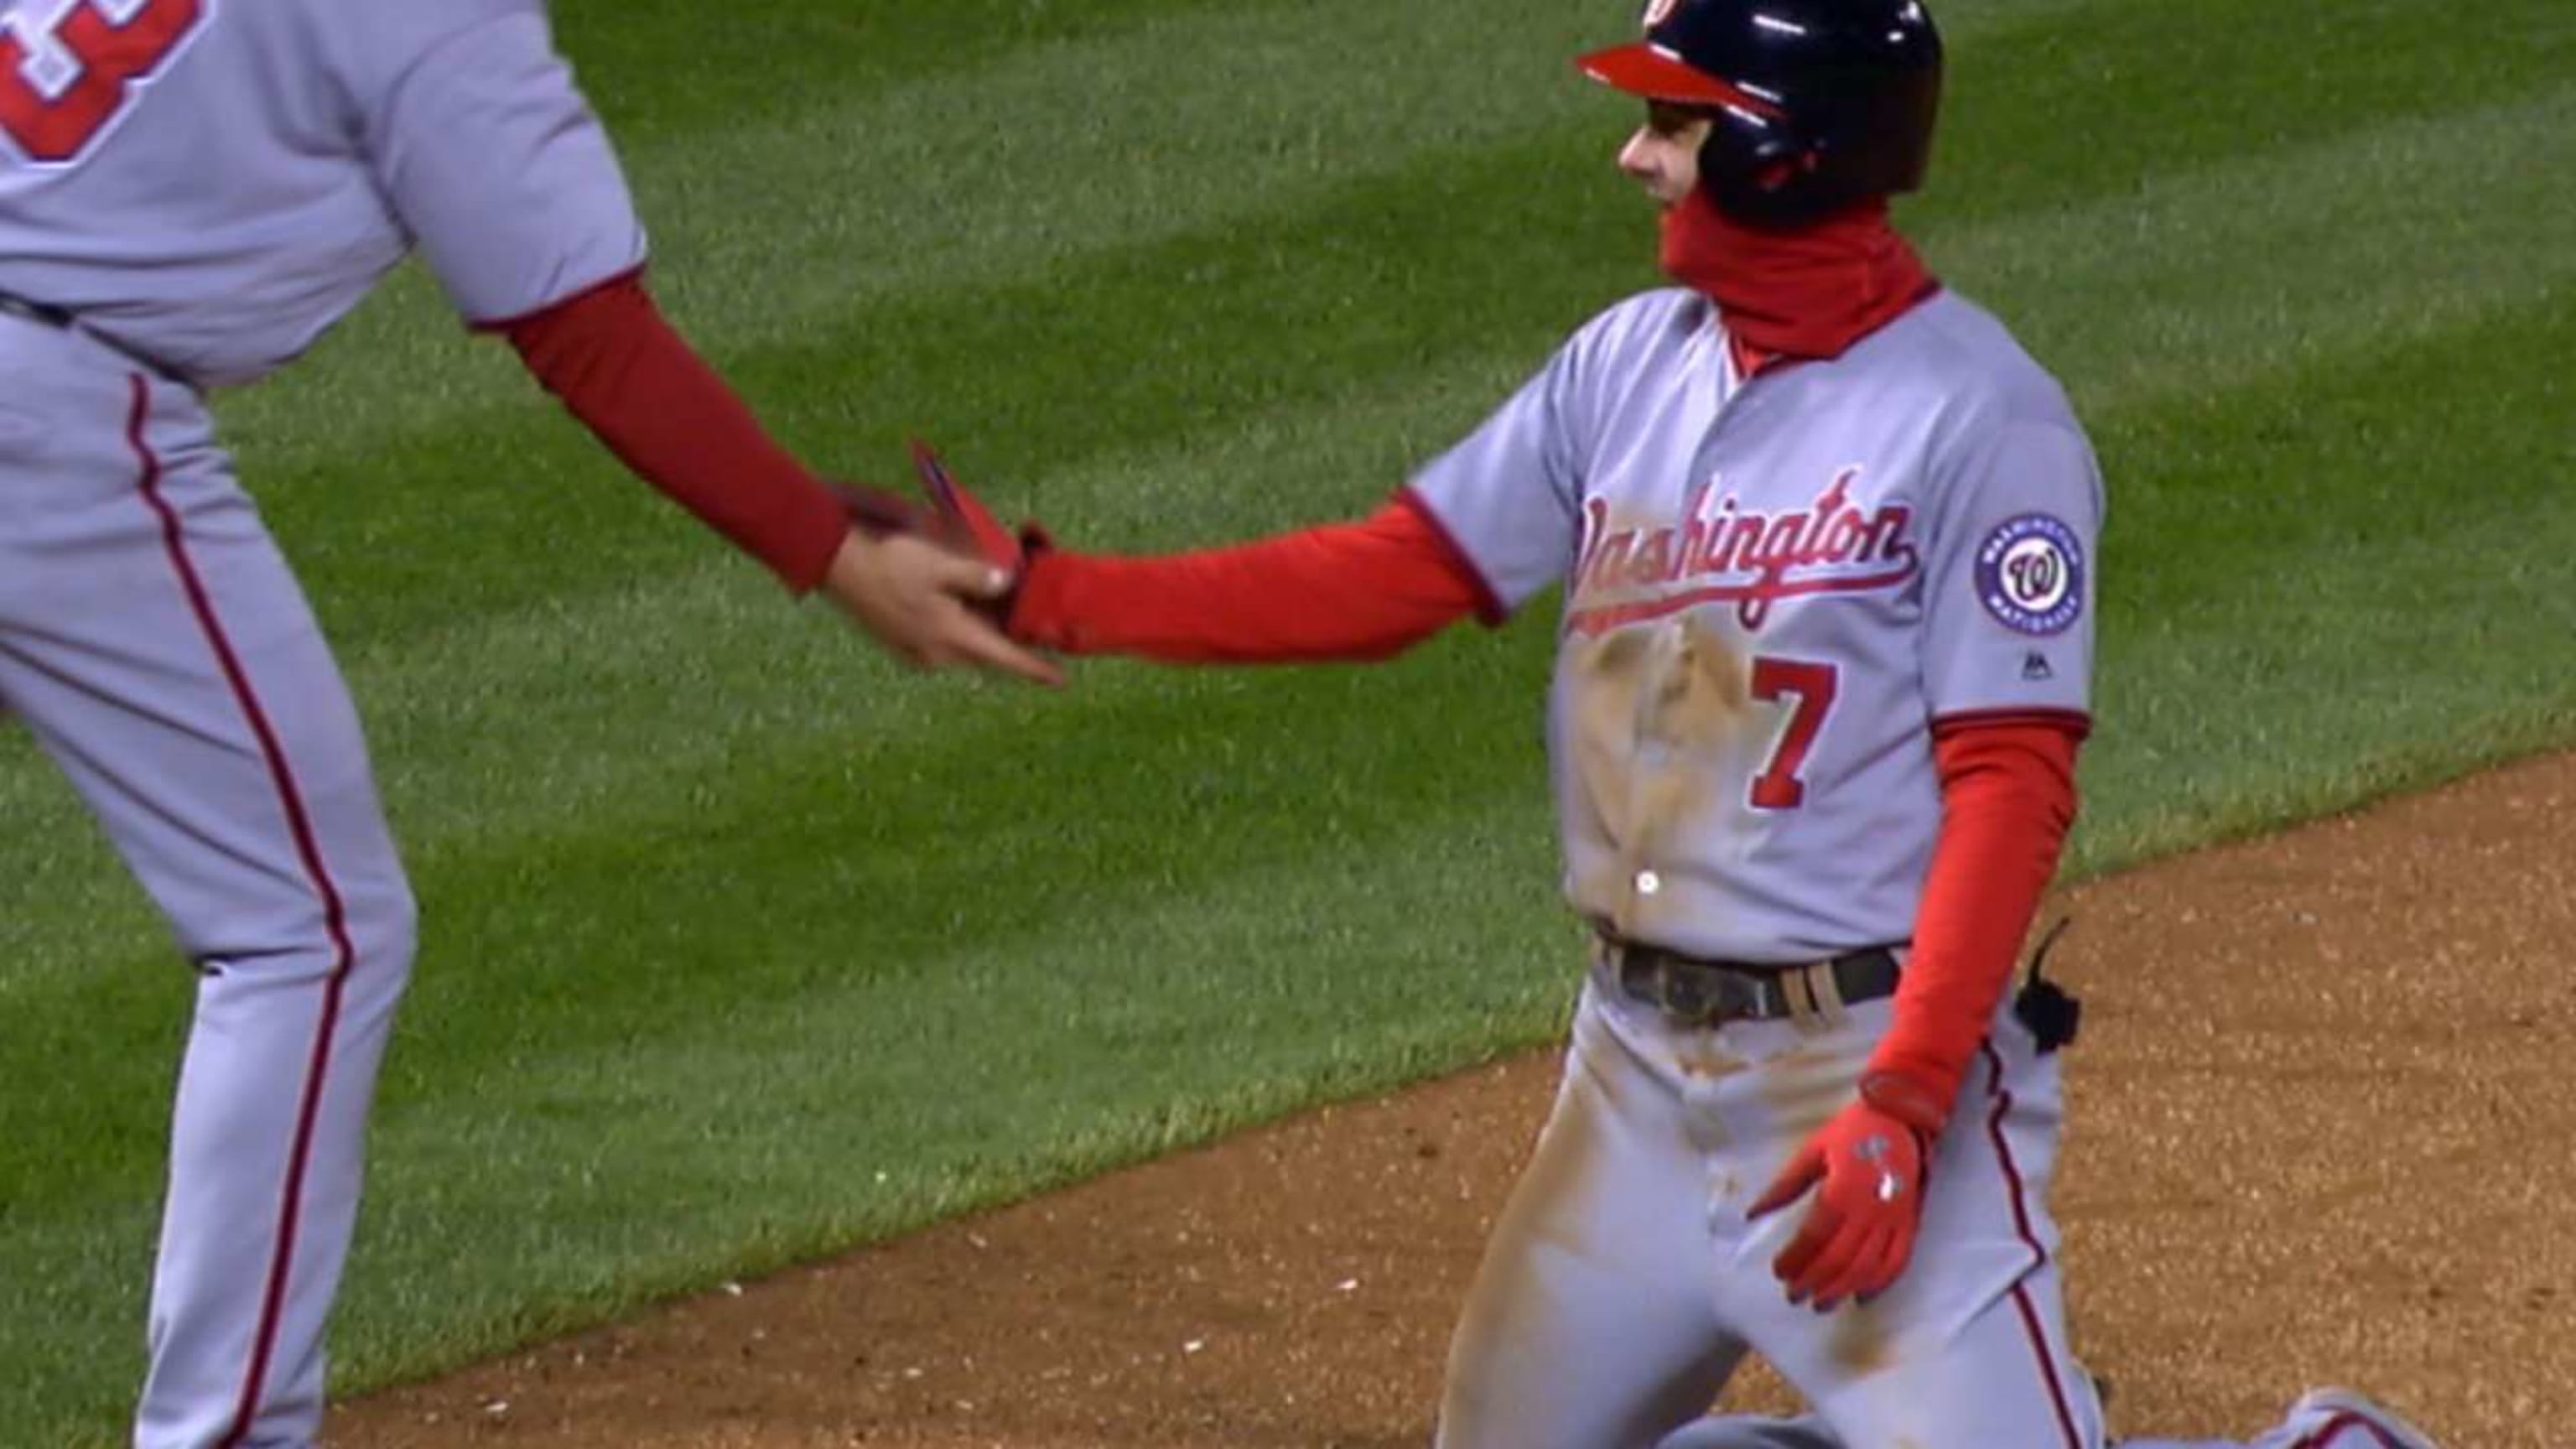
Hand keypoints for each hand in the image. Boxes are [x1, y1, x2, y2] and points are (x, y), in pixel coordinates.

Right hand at [818, 527, 1063, 684]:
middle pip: (986, 657)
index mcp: (951, 636)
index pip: (1004, 658)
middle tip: (1032, 634)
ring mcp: (916, 653)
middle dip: (1010, 650)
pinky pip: (942, 647)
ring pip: (963, 652)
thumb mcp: (941, 566)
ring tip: (998, 616)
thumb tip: (1007, 585)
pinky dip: (959, 634)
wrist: (840, 569)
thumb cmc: (892, 564)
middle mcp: (936, 654)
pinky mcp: (902, 646)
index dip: (1035, 668)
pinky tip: (959, 611)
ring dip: (983, 639)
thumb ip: (978, 578)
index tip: (1061, 679)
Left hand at [1746, 1098, 1928, 1310]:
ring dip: (1841, 1289)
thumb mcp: (1812, 1151)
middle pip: (1839, 1259)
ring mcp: (1893, 1220)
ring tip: (1821, 1303)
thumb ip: (1785, 1185)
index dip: (1795, 1259)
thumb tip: (1752, 1212)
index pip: (1814, 1237)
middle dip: (1813, 1282)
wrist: (1902, 1117)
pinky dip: (1880, 1283)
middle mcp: (1869, 1211)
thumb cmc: (1852, 1130)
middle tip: (1794, 1295)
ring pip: (1866, 1267)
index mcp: (1842, 1191)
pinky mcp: (1910, 1223)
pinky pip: (1897, 1261)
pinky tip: (1861, 1297)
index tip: (1779, 1272)